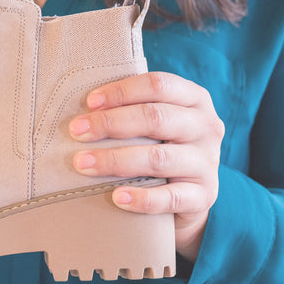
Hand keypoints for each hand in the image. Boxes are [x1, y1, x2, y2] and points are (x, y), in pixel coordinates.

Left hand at [68, 71, 224, 261]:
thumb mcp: (153, 122)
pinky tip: (116, 197)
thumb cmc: (157, 146)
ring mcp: (207, 163)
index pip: (158, 85)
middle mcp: (206, 127)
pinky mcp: (203, 195)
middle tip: (76, 131)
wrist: (187, 195)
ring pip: (159, 157)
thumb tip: (81, 107)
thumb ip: (128, 109)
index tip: (89, 103)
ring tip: (83, 163)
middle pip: (156, 117)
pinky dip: (142, 198)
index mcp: (194, 99)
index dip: (121, 92)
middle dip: (111, 123)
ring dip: (115, 160)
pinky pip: (171, 198)